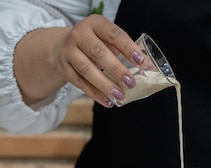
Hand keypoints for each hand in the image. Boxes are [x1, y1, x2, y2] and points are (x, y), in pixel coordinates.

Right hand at [14, 15, 142, 107]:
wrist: (63, 46)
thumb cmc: (94, 43)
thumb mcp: (108, 40)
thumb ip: (126, 51)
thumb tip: (147, 66)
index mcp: (95, 24)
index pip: (113, 34)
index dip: (127, 47)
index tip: (140, 60)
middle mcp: (79, 35)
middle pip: (98, 52)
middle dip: (116, 69)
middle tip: (130, 83)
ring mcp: (69, 51)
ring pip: (87, 69)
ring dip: (105, 84)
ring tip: (120, 95)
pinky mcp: (64, 68)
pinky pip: (80, 83)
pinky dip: (95, 93)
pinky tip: (108, 101)